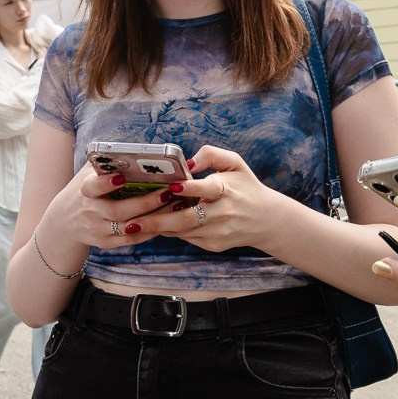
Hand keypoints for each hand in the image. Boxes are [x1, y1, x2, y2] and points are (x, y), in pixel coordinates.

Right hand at [51, 161, 175, 251]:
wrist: (65, 222)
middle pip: (117, 211)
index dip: (106, 183)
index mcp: (85, 191)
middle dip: (144, 203)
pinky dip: (149, 231)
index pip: (93, 187)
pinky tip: (166, 221)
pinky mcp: (105, 242)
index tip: (122, 178)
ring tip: (174, 206)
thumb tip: (134, 151)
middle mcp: (90, 212)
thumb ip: (106, 163)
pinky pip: (131, 240)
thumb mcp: (88, 174)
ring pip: (128, 228)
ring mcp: (97, 230)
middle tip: (166, 192)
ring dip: (153, 218)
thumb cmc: (86, 191)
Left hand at [123, 145, 293, 253]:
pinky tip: (153, 226)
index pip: (207, 189)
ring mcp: (217, 232)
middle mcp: (222, 213)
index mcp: (227, 190)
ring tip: (133, 224)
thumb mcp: (235, 163)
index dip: (189, 189)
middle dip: (158, 220)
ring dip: (157, 228)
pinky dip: (169, 231)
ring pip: (182, 231)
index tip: (171, 186)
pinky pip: (186, 237)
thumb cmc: (245, 186)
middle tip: (132, 220)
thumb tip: (187, 161)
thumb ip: (211, 154)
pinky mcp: (213, 244)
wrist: (265, 220)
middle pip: (187, 219)